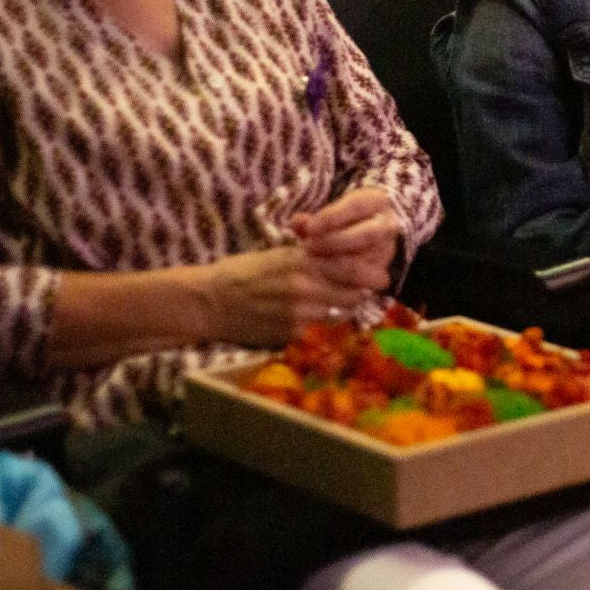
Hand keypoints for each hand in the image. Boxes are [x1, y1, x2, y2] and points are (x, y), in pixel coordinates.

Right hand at [195, 244, 364, 346]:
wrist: (209, 303)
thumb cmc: (242, 273)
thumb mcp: (277, 255)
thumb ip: (310, 256)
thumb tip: (341, 253)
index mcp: (301, 262)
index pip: (351, 267)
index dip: (371, 273)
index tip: (381, 276)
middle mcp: (305, 288)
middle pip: (354, 295)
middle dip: (360, 294)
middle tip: (361, 292)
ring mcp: (299, 316)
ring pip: (340, 316)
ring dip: (342, 312)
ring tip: (335, 307)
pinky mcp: (291, 337)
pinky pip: (320, 333)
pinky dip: (322, 329)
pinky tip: (314, 324)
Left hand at [291, 187, 403, 301]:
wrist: (363, 233)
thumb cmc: (340, 220)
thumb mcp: (329, 212)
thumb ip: (312, 219)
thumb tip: (297, 223)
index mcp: (378, 201)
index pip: (358, 206)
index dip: (332, 218)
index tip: (309, 228)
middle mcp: (388, 226)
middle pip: (367, 235)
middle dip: (334, 243)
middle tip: (308, 247)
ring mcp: (387, 252)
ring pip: (365, 262)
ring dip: (333, 266)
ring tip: (311, 264)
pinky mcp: (380, 275)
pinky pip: (361, 283)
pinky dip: (337, 283)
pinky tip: (319, 280)